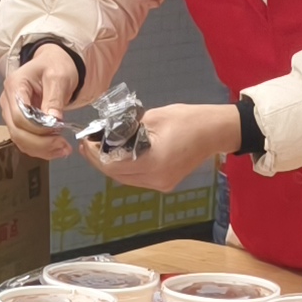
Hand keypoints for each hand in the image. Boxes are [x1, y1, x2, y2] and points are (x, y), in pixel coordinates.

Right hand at [2, 43, 81, 157]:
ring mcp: (11, 112)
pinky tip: (56, 148)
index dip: (38, 129)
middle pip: (16, 131)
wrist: (55, 63)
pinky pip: (25, 140)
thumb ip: (54, 99)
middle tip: (63, 145)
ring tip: (63, 149)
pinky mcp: (19, 122)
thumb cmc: (55, 65)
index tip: (59, 130)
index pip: (19, 116)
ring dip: (41, 149)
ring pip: (19, 140)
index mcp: (15, 86)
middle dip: (40, 143)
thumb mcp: (59, 77)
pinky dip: (40, 148)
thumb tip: (53, 120)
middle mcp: (8, 101)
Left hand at [81, 102, 241, 194]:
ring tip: (101, 148)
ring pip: (126, 179)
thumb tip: (105, 131)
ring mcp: (162, 184)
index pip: (113, 166)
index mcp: (153, 162)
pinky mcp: (166, 183)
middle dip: (100, 161)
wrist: (214, 131)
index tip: (87, 141)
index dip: (96, 155)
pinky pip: (138, 178)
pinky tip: (119, 154)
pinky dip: (126, 168)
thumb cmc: (187, 120)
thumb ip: (126, 127)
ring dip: (112, 165)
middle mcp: (157, 179)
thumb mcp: (152, 117)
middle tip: (89, 144)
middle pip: (117, 176)